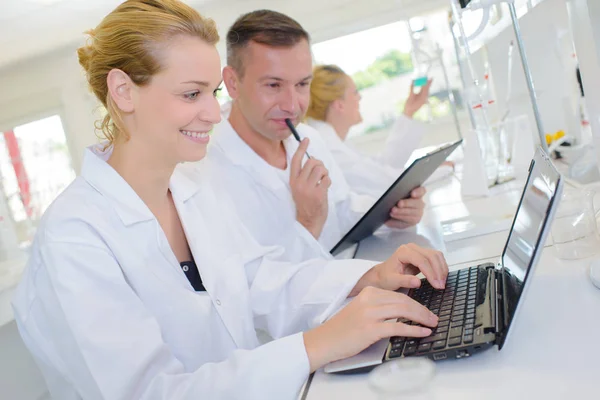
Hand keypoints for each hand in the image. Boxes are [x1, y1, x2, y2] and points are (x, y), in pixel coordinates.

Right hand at [290, 138, 330, 238]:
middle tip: (320, 173)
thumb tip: (312, 159)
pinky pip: (327, 179)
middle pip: (312, 162)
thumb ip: (304, 175)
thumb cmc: (305, 203)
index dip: (301, 148)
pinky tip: (324, 188)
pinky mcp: (318, 194)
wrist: (308, 221)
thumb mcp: (299, 188)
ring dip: (325, 173)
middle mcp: (299, 183)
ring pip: (320, 169)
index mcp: (293, 181)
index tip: (306, 139)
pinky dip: (328, 182)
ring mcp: (309, 189)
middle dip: (319, 164)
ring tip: (322, 181)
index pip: (296, 160)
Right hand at [303, 286, 437, 371]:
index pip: (399, 294)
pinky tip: (422, 332)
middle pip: (404, 301)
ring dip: (422, 318)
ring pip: (404, 311)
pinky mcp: (371, 329)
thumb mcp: (362, 310)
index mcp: (369, 292)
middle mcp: (370, 300)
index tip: (426, 310)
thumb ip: (380, 307)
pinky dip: (414, 330)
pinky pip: (398, 327)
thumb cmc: (344, 328)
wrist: (325, 340)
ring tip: (432, 324)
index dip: (416, 302)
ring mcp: (370, 314)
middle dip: (422, 310)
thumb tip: (404, 312)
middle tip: (433, 317)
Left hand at [352, 243, 448, 294]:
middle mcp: (412, 248)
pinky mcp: (423, 255)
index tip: (436, 285)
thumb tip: (418, 282)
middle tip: (441, 286)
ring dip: (442, 269)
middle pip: (431, 256)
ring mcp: (418, 250)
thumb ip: (404, 281)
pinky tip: (441, 277)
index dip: (431, 272)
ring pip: (436, 255)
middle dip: (438, 271)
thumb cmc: (386, 277)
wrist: (383, 274)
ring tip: (442, 283)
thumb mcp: (392, 281)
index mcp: (404, 252)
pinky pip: (436, 258)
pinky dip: (441, 267)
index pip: (422, 260)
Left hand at [385, 187, 425, 228]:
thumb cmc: (398, 199)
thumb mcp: (398, 195)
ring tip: (392, 212)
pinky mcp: (411, 222)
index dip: (418, 192)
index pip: (421, 191)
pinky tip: (389, 221)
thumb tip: (392, 195)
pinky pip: (405, 223)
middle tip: (399, 204)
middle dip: (407, 204)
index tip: (413, 194)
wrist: (396, 211)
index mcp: (417, 194)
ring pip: (411, 215)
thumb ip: (398, 193)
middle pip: (416, 203)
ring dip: (401, 214)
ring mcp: (417, 214)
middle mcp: (419, 204)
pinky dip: (396, 222)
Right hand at [403, 79, 432, 117]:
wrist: (409, 112)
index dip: (427, 82)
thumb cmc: (409, 105)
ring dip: (427, 87)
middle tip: (431, 79)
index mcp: (422, 97)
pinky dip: (424, 90)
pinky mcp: (422, 101)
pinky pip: (424, 94)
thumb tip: (413, 82)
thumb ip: (412, 89)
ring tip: (429, 82)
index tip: (429, 78)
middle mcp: (424, 98)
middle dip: (428, 84)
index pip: (425, 88)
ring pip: (426, 92)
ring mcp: (423, 100)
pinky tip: (424, 88)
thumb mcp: (410, 96)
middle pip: (427, 89)